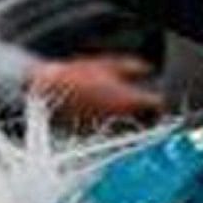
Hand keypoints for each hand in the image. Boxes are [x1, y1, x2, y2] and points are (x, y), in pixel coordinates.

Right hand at [27, 53, 165, 132]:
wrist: (44, 92)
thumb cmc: (76, 76)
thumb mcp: (108, 64)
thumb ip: (133, 66)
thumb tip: (147, 69)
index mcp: (130, 101)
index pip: (157, 105)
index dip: (157, 100)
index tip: (153, 96)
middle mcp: (123, 119)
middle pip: (146, 122)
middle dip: (144, 114)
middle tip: (137, 105)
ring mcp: (108, 131)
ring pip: (128, 130)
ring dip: (128, 122)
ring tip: (117, 111)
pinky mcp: (95, 138)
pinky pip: (110, 134)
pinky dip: (110, 127)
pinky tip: (99, 116)